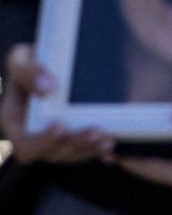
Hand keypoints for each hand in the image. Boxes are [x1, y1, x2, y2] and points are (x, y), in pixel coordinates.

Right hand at [1, 44, 114, 162]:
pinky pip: (87, 150)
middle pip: (54, 154)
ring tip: (108, 137)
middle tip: (96, 131)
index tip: (61, 126)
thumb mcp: (21, 59)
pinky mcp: (75, 139)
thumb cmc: (31, 63)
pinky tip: (111, 141)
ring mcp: (56, 141)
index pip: (25, 146)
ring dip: (91, 148)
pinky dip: (99, 148)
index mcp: (16, 122)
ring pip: (74, 154)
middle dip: (76, 144)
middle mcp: (35, 137)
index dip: (43, 142)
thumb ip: (27, 71)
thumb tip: (47, 87)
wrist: (50, 66)